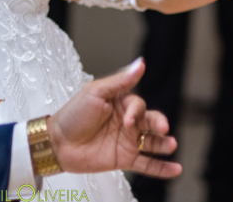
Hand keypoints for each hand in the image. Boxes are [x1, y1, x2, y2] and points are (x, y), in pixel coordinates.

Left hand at [47, 57, 180, 178]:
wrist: (58, 143)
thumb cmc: (73, 115)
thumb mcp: (95, 93)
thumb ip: (120, 81)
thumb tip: (140, 63)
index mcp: (121, 103)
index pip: (138, 105)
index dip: (136, 112)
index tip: (128, 120)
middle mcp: (127, 121)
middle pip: (151, 121)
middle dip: (160, 124)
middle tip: (164, 129)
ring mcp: (127, 141)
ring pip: (152, 142)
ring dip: (164, 143)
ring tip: (172, 144)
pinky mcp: (124, 159)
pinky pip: (147, 164)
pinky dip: (162, 168)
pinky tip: (175, 169)